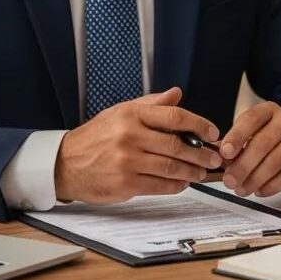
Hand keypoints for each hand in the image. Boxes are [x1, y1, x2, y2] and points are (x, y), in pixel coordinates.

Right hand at [54, 87, 222, 203]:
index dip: (199, 124)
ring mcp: (127, 161)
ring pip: (171, 168)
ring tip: (202, 171)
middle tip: (215, 157)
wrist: (66, 163)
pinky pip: (159, 186)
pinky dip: (176, 185)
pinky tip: (183, 183)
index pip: (174, 117)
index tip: (212, 132)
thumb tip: (177, 94)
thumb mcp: (121, 112)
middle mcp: (130, 136)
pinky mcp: (125, 184)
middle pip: (177, 145)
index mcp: (132, 115)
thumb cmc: (96, 136)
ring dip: (192, 171)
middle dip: (201, 153)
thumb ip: (151, 104)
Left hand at [219, 101, 280, 196]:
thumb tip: (219, 158)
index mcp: (269, 110)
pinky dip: (271, 186)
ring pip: (275, 161)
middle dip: (243, 165)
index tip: (224, 153)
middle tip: (230, 181)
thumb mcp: (254, 137)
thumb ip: (237, 146)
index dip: (236, 136)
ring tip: (242, 190)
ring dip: (255, 179)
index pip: (251, 119)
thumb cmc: (273, 145)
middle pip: (262, 143)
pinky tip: (260, 191)